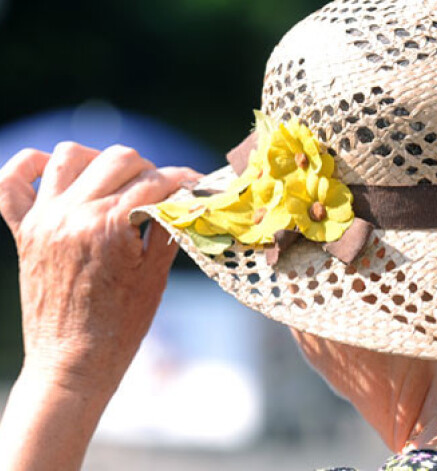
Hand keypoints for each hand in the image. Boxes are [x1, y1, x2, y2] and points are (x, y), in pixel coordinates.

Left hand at [0, 142, 198, 469]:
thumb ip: (169, 227)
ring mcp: (43, 219)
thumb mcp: (155, 275)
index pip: (155, 182)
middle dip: (149, 168)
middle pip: (118, 159)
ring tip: (115, 180)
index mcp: (109, 227)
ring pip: (69, 155)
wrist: (72, 363)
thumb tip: (184, 198)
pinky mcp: (23, 231)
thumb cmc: (121, 325)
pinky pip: (11, 182)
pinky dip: (29, 167)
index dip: (184, 179)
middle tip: (161, 189)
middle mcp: (73, 214)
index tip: (197, 183)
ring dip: (99, 160)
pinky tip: (53, 173)